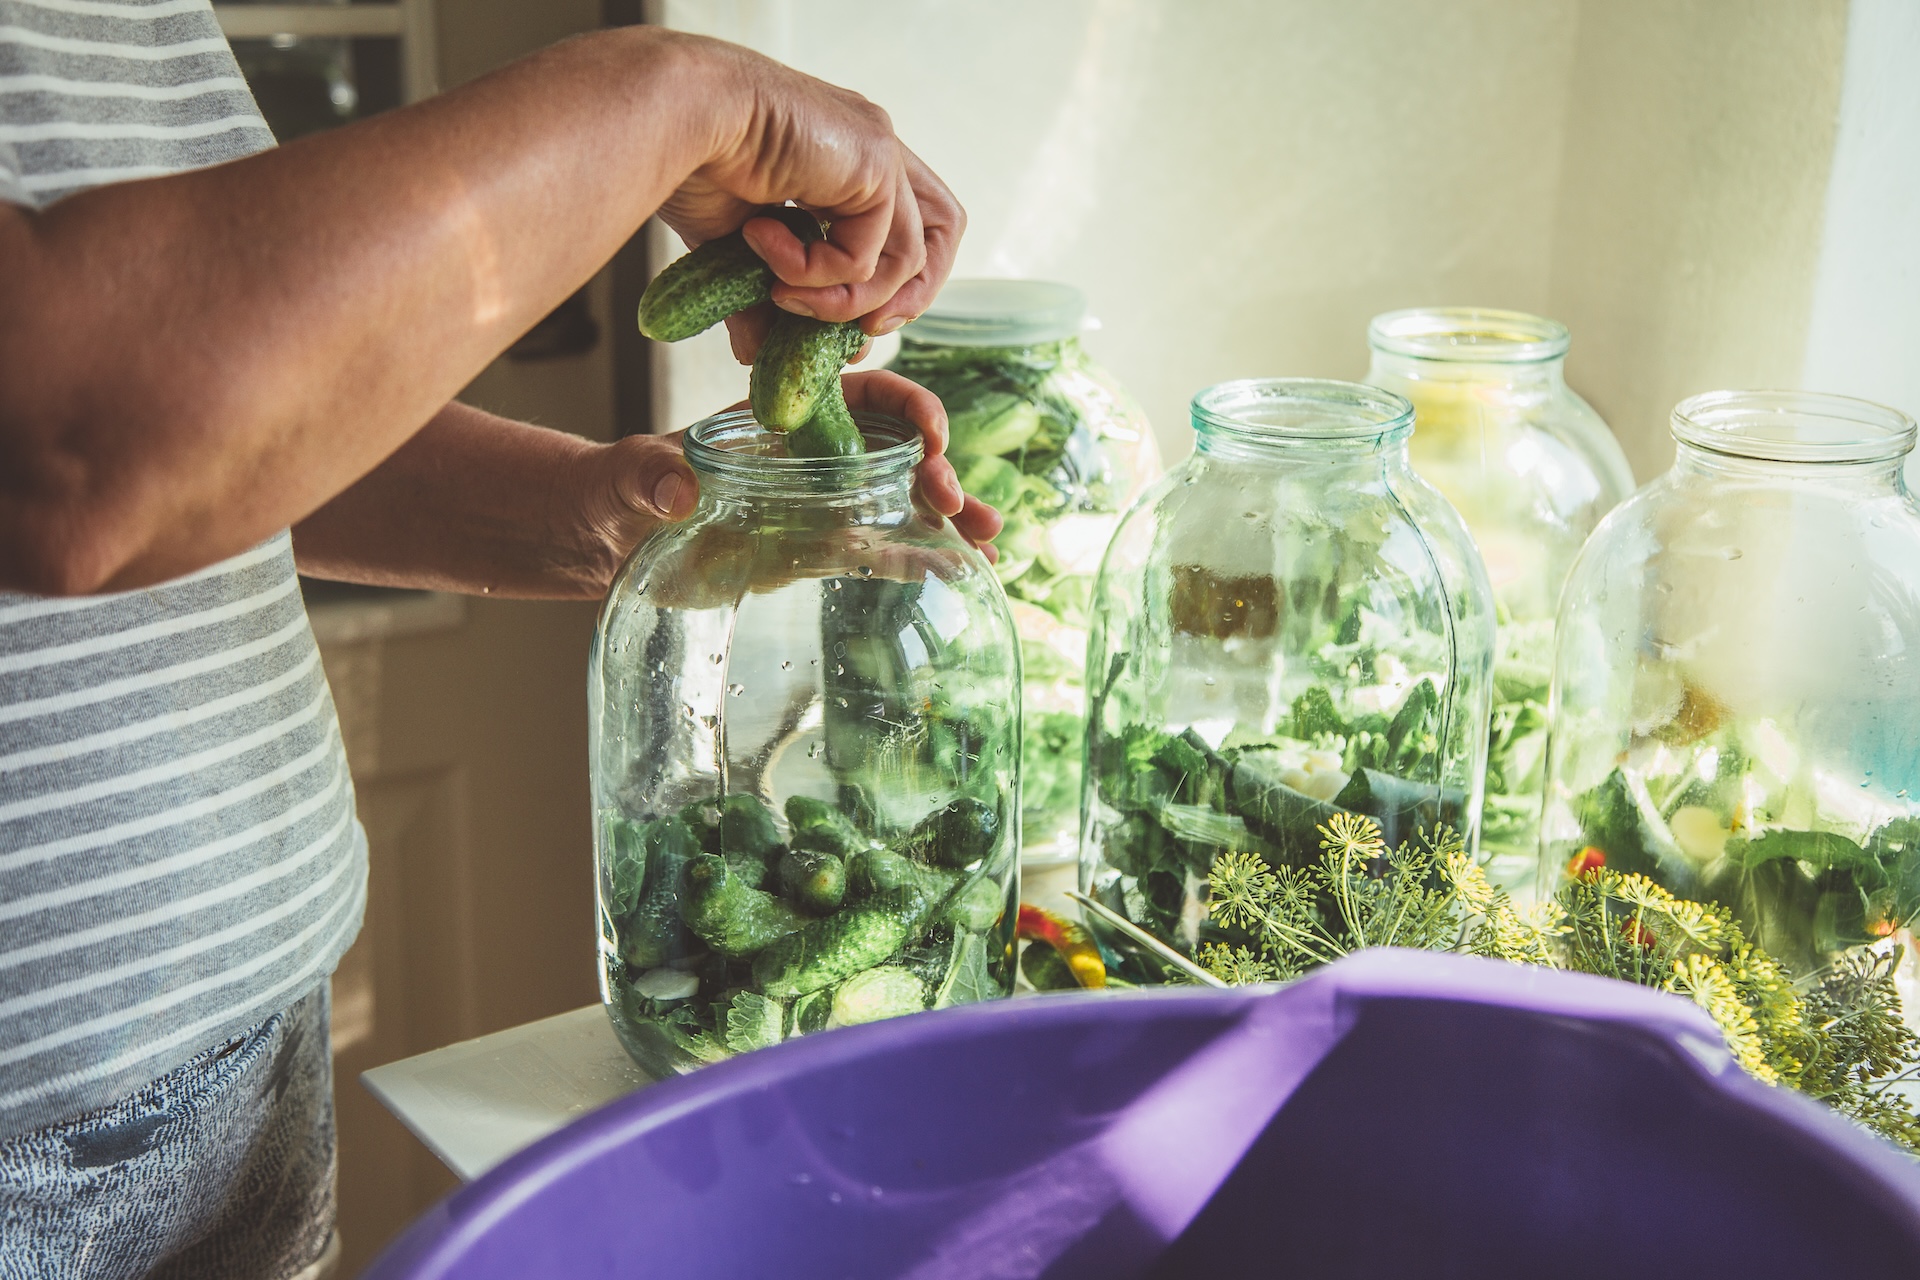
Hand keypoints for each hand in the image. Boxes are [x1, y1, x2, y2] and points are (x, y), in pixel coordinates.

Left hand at [571, 369, 999, 591]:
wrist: (606, 541)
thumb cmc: (615, 489)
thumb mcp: (627, 476)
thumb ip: (651, 477)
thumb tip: (680, 490)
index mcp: (781, 415)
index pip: (860, 393)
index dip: (905, 405)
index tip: (930, 433)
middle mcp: (812, 454)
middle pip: (896, 448)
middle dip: (937, 468)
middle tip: (957, 501)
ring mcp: (819, 503)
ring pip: (900, 499)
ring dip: (950, 516)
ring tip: (992, 542)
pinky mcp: (813, 550)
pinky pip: (879, 550)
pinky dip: (921, 559)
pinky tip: (962, 575)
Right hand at [654, 39, 963, 352]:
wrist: (673, 115)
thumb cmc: (689, 160)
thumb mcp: (735, 246)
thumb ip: (761, 294)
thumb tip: (758, 353)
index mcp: (849, 161)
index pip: (911, 226)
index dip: (895, 284)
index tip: (852, 325)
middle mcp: (873, 151)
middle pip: (941, 234)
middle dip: (910, 296)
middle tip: (860, 333)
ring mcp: (879, 151)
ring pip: (902, 262)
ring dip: (837, 299)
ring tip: (776, 291)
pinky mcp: (874, 162)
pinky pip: (866, 256)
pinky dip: (815, 275)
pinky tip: (762, 244)